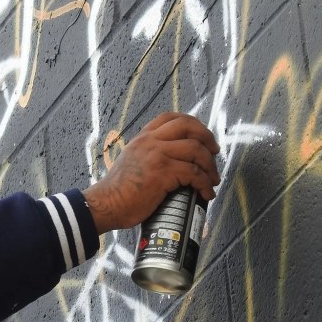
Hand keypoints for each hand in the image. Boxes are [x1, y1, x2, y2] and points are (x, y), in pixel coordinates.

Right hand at [83, 113, 219, 232]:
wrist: (106, 204)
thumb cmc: (118, 190)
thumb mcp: (130, 160)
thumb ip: (147, 154)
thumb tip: (169, 161)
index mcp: (143, 137)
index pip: (171, 117)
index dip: (193, 124)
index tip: (203, 137)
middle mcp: (151, 141)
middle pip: (188, 126)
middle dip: (208, 138)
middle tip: (215, 153)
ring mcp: (157, 155)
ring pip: (196, 149)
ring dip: (210, 165)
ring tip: (213, 179)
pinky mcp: (163, 173)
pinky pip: (194, 173)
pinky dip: (206, 184)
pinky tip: (207, 193)